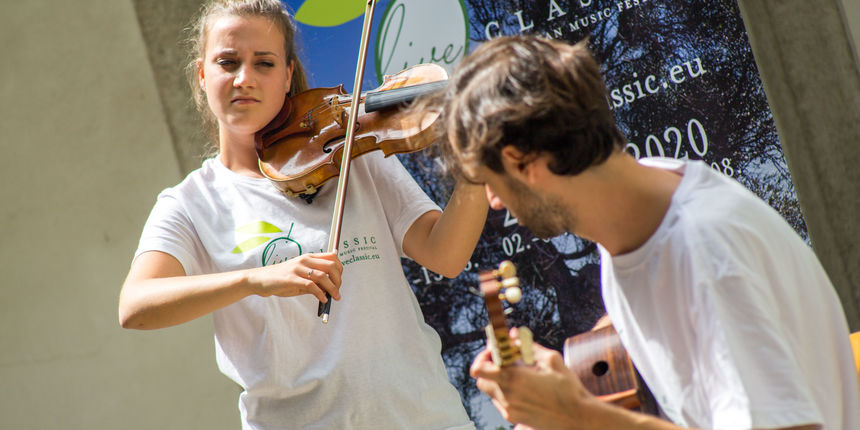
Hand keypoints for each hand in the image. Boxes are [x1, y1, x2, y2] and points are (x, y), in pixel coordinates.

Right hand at [246, 252, 342, 301]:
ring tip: (335, 297)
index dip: (340, 269)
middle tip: (338, 291)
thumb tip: (330, 288)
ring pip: (323, 276)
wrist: (261, 279)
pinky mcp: (291, 279)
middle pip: (331, 266)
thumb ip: (315, 280)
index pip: (332, 258)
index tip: (339, 281)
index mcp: (308, 258)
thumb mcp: (301, 276)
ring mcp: (298, 269)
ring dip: (332, 288)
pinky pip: (311, 285)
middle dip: (338, 280)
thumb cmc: (282, 279)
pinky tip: (323, 299)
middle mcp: (304, 260)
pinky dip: (320, 293)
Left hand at [471, 329, 593, 429]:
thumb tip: (513, 334)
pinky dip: (505, 391)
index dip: (484, 355)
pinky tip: (523, 386)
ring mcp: (509, 410)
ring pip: (491, 390)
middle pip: (481, 379)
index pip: (479, 368)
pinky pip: (500, 401)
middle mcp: (507, 396)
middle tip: (504, 359)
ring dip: (498, 379)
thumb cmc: (568, 388)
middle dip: (489, 367)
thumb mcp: (551, 359)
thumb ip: (527, 345)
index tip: (496, 349)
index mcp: (514, 379)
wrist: (579, 418)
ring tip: (518, 372)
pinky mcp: (514, 418)